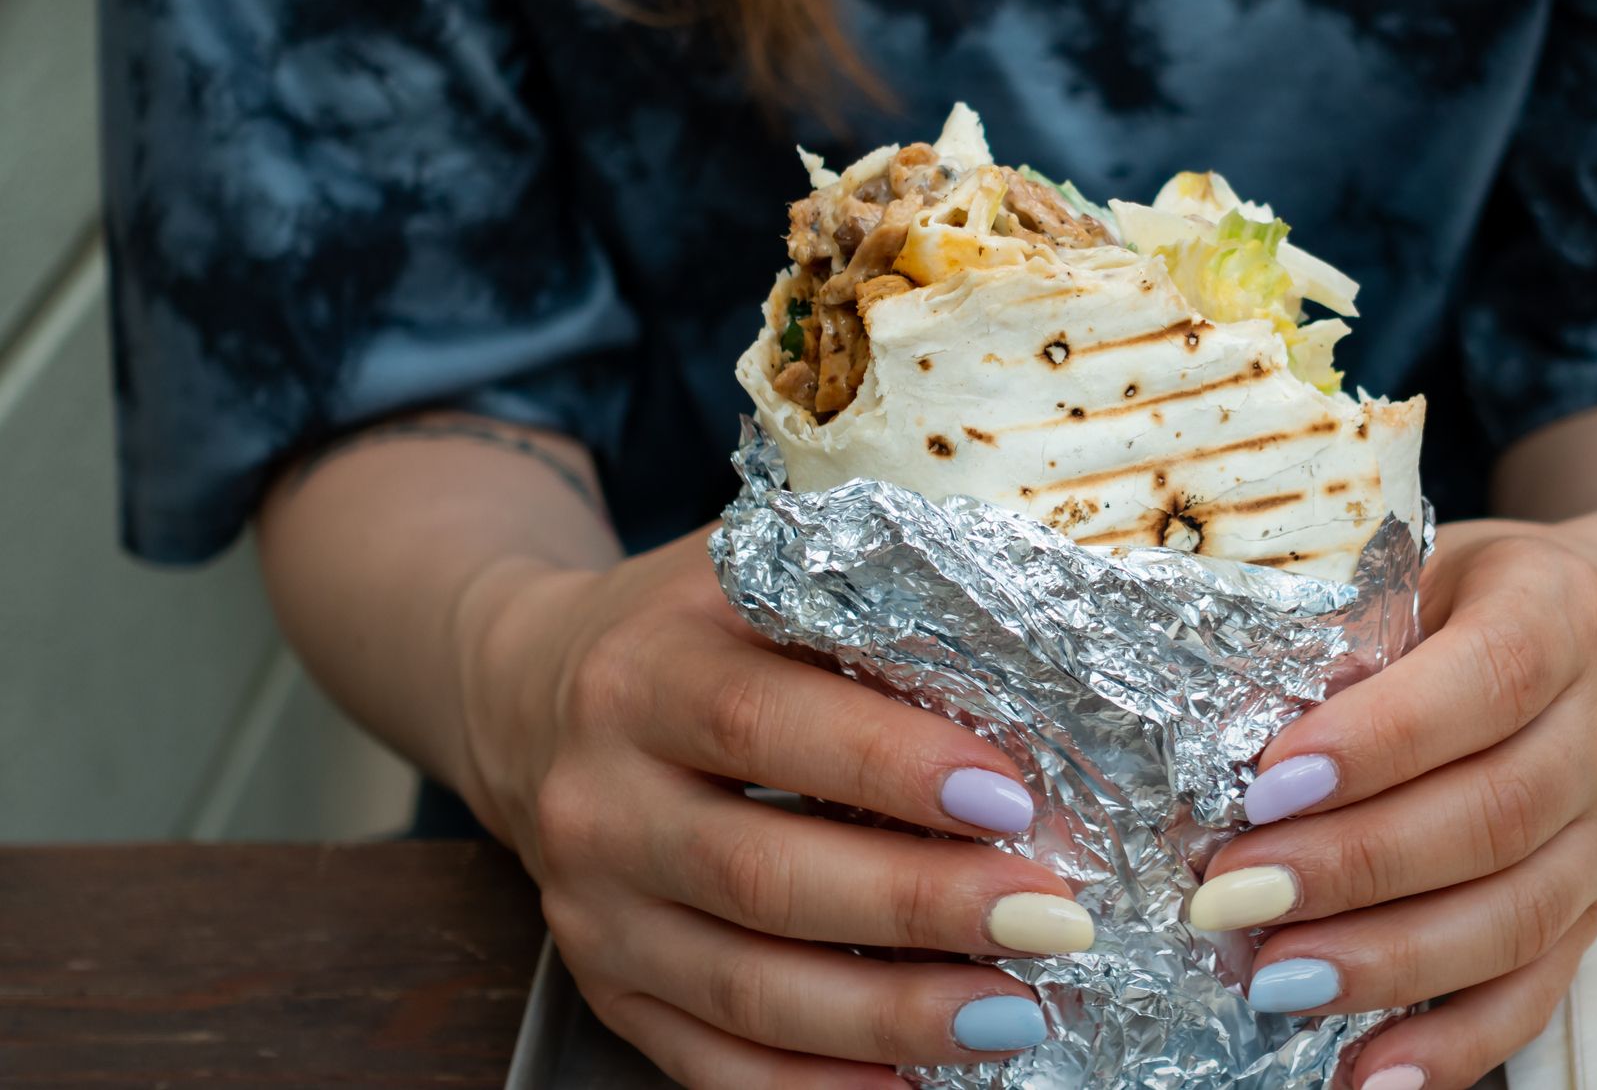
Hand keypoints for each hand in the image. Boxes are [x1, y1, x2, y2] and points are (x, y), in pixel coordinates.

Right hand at [453, 536, 1093, 1088]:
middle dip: (921, 907)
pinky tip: (915, 1081)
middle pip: (762, 873)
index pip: (766, 724)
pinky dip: (818, 1085)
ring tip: (1016, 1015)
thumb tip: (1042, 682)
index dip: (893, 768)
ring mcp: (593, 907)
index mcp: (644, 671)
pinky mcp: (603, 985)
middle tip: (1052, 920)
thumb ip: (865, 610)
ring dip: (893, 1014)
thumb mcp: (754, 577)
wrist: (525, 691)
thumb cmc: (691, 629)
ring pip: (746, 987)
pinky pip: (711, 1064)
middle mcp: (599, 796)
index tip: (1013, 801)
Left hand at [1187, 510, 1596, 1089]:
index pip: (1481, 685)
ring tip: (1271, 980)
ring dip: (1385, 962)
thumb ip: (1348, 630)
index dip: (1375, 742)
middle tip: (1230, 895)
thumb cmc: (1488, 596)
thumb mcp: (1427, 570)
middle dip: (1350, 869)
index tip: (1265, 786)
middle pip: (1490, 818)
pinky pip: (1537, 992)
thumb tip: (1209, 715)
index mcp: (1560, 619)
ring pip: (1514, 916)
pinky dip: (1452, 1045)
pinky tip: (1368, 1073)